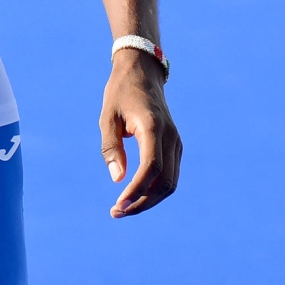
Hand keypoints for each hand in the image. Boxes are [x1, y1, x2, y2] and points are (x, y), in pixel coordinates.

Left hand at [100, 54, 180, 216]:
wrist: (143, 73)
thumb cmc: (121, 94)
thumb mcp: (108, 117)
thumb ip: (111, 148)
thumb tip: (118, 180)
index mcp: (152, 127)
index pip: (151, 167)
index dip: (136, 191)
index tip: (118, 205)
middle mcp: (170, 136)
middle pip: (164, 181)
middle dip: (142, 202)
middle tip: (117, 212)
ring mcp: (176, 142)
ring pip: (170, 183)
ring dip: (149, 200)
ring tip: (124, 208)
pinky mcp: (175, 146)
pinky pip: (170, 175)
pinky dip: (155, 191)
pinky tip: (136, 196)